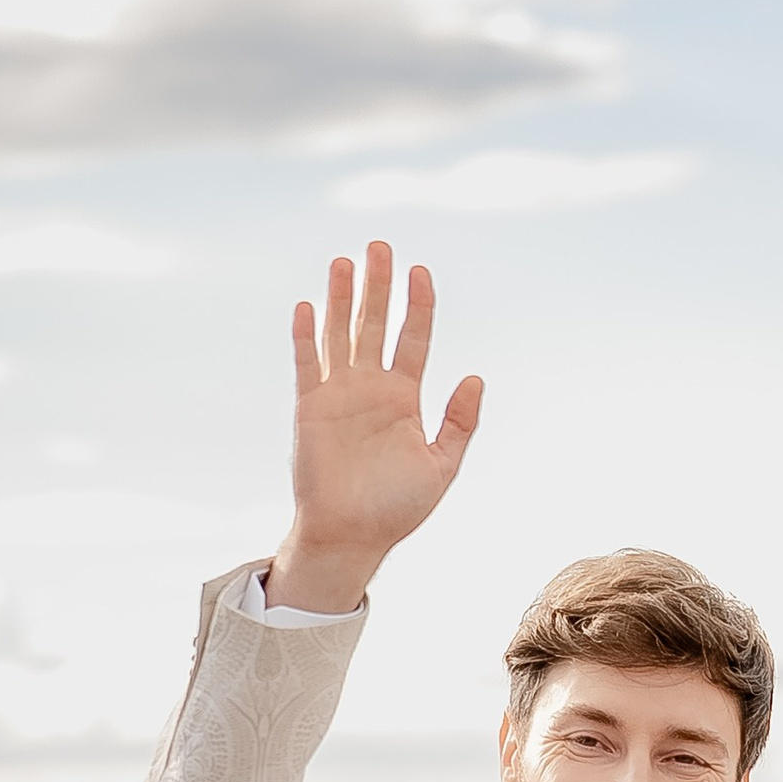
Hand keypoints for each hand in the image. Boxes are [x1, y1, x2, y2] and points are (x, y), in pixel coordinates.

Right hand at [267, 245, 484, 613]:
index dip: (419, 306)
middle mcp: (370, 388)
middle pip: (376, 325)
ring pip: (341, 335)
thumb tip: (475, 377)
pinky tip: (308, 306)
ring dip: (342, 299)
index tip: (422, 272)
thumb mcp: (442, 466)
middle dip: (379, 286)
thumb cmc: (397, 507)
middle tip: (381, 246)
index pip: (414, 340)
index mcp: (404, 398)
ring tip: (345, 261)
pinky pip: (308, 366)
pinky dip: (307, 337)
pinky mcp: (311, 408)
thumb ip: (459, 422)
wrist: (354, 535)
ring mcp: (339, 394)